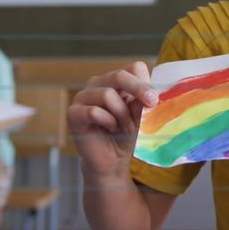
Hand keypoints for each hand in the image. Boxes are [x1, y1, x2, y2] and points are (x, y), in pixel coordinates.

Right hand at [67, 61, 158, 177]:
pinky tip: (111, 129)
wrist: (111, 160)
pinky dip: (108, 122)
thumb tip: (150, 96)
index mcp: (116, 81)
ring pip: (107, 94)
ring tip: (126, 128)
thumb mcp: (141, 117)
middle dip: (138, 89)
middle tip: (151, 103)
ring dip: (122, 115)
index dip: (145, 83)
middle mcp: (98, 84)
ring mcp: (83, 96)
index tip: (155, 100)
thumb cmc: (127, 135)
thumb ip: (143, 103)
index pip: (133, 68)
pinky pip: (94, 112)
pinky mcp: (73, 113)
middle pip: (119, 76)